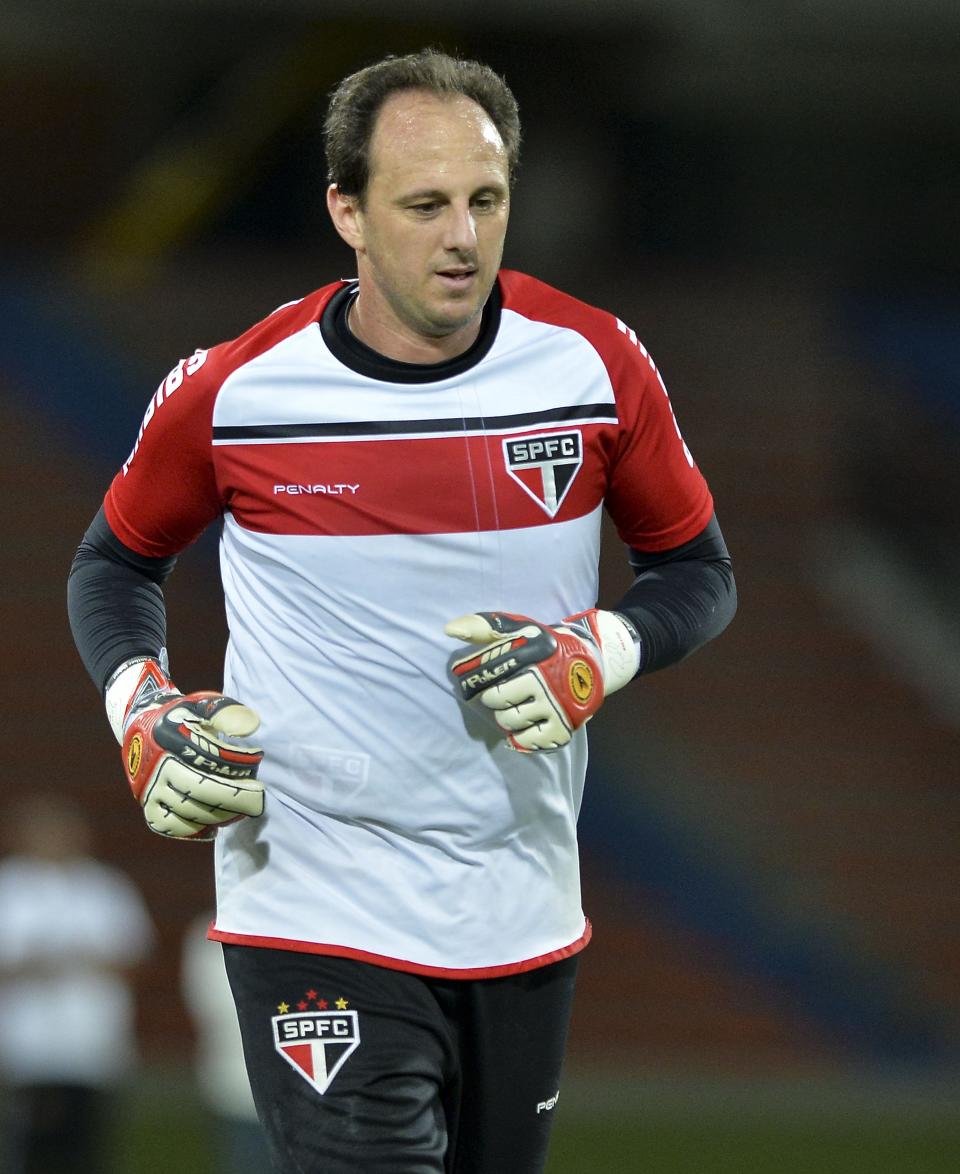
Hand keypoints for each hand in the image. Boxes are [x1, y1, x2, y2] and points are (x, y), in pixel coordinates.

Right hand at [117, 660, 264, 839]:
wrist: (143, 724)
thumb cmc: (183, 715)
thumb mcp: (203, 704)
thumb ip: (227, 712)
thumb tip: (251, 727)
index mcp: (170, 736)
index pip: (209, 756)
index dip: (236, 764)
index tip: (257, 765)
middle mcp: (157, 765)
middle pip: (200, 789)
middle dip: (234, 797)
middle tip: (258, 801)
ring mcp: (150, 788)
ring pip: (187, 811)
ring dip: (219, 814)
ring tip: (242, 811)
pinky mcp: (148, 805)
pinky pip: (170, 826)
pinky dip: (194, 831)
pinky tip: (216, 827)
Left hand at [445, 609, 639, 751]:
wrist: (590, 663)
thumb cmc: (544, 646)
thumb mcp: (519, 628)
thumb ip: (484, 627)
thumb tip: (449, 630)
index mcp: (533, 652)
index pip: (489, 670)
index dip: (471, 678)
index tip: (466, 681)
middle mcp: (545, 679)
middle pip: (497, 699)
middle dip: (492, 698)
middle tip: (496, 695)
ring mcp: (555, 706)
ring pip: (510, 720)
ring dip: (504, 717)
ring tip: (511, 708)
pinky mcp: (562, 728)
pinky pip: (528, 741)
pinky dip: (519, 737)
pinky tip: (520, 728)